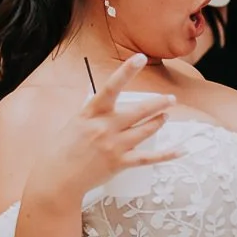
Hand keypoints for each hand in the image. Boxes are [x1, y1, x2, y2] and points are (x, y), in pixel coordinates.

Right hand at [26, 55, 180, 206]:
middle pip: (139, 111)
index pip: (112, 87)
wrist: (56, 179)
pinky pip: (149, 158)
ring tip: (165, 116)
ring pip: (146, 130)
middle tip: (170, 99)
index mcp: (91, 113)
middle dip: (159, 103)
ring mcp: (114, 146)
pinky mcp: (120, 163)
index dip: (127, 71)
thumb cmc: (62, 150)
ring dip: (159, 121)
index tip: (140, 58)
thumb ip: (93, 113)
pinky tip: (180, 150)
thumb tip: (107, 103)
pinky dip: (167, 154)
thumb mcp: (74, 123)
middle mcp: (105, 127)